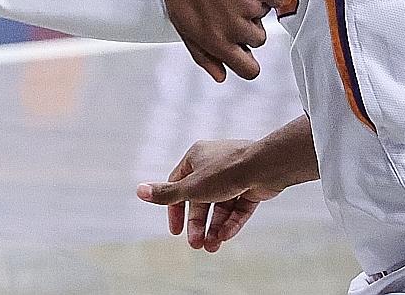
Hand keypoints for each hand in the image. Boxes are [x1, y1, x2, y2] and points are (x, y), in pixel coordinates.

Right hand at [136, 139, 285, 251]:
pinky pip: (238, 207)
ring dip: (214, 227)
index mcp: (196, 157)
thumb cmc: (225, 171)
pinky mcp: (251, 186)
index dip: (175, 209)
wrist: (266, 166)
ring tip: (212, 246)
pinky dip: (231, 222)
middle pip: (200, 199)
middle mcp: (213, 165)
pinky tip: (226, 236)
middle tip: (196, 244)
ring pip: (220, 206)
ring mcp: (234, 176)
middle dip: (198, 224)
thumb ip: (167, 193)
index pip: (178, 184)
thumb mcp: (190, 186)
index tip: (175, 231)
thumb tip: (139, 191)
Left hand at [147, 0, 281, 81]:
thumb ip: (202, 52)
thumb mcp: (181, 21)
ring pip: (265, 18)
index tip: (246, 55)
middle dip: (248, 28)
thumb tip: (220, 76)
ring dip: (255, 7)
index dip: (248, 64)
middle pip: (257, 41)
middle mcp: (233, 27)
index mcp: (213, 40)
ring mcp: (248, 6)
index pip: (248, 70)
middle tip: (228, 6)